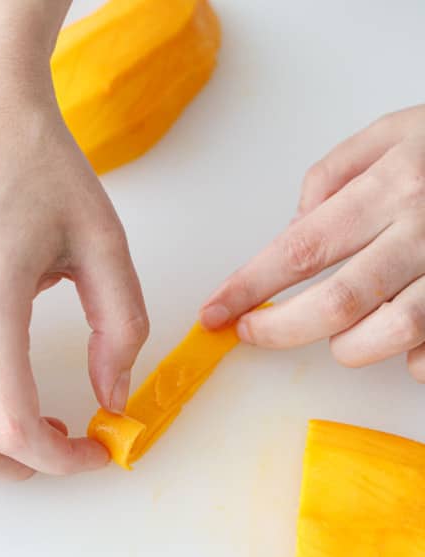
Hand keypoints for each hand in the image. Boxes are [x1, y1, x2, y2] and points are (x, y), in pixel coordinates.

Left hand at [201, 105, 424, 381]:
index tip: (216, 312)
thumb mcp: (392, 133)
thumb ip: (333, 174)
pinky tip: (402, 341)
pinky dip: (410, 359)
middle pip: (335, 303)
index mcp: (391, 187)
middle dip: (281, 330)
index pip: (300, 249)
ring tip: (337, 334)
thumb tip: (293, 226)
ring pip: (385, 336)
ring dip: (347, 347)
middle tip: (253, 334)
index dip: (250, 287)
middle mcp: (420, 232)